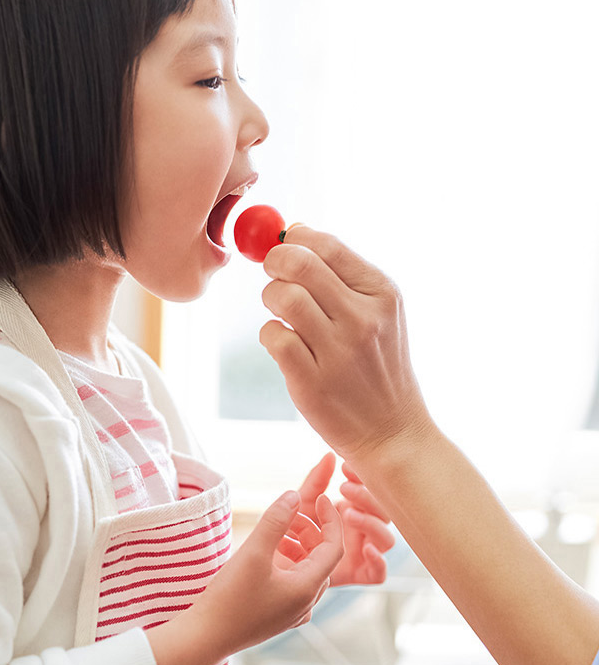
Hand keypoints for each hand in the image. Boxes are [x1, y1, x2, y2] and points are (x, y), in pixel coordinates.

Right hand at [192, 487, 345, 657]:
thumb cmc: (230, 596)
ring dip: (297, 547)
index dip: (331, 520)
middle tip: (286, 514)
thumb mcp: (253, 551)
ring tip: (274, 533)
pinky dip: (287, 564)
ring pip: (307, 571)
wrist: (206, 636)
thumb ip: (276, 520)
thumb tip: (294, 495)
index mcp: (307, 588)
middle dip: (309, 531)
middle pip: (321, 559)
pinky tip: (266, 556)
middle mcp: (306, 604)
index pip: (334, 548)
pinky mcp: (279, 617)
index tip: (320, 498)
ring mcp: (293, 613)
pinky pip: (294, 584)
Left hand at [258, 224, 435, 463]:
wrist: (393, 432)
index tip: (285, 245)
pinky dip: (271, 334)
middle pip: (299, 263)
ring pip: (283, 296)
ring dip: (271, 297)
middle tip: (273, 272)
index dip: (295, 238)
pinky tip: (285, 343)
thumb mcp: (379, 314)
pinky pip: (273, 336)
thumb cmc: (377, 365)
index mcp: (382, 294)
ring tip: (281, 311)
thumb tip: (294, 231)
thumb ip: (341, 274)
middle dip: (274, 260)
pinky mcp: (312, 381)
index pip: (328, 244)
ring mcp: (339, 352)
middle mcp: (364, 319)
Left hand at [295, 452, 393, 584]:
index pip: (373, 492)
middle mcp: (364, 530)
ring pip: (386, 539)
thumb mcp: (303, 502)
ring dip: (371, 524)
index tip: (346, 468)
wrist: (278, 563)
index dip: (364, 479)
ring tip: (347, 514)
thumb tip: (330, 455)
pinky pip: (379, 574)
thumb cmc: (294, 530)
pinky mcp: (358, 575)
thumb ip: (316, 481)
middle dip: (368, 498)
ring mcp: (364, 553)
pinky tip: (366, 548)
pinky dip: (379, 561)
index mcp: (356, 509)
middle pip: (384, 513)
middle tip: (344, 489)